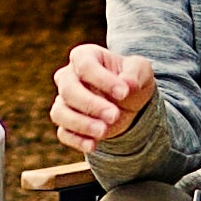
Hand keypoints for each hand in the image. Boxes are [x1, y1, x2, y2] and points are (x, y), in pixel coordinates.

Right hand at [50, 45, 154, 159]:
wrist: (128, 103)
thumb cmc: (131, 80)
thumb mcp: (141, 71)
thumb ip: (135, 74)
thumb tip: (127, 84)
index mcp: (85, 56)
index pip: (85, 65)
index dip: (102, 79)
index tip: (124, 92)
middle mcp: (68, 76)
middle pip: (68, 89)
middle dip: (91, 104)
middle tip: (114, 115)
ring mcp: (64, 101)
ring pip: (60, 112)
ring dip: (81, 124)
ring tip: (104, 131)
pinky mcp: (66, 124)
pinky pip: (63, 133)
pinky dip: (77, 140)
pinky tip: (94, 144)